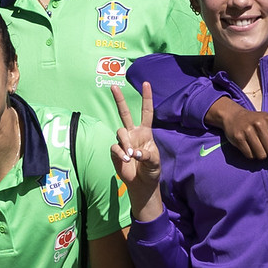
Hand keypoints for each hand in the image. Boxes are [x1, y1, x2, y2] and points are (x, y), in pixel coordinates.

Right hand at [111, 84, 161, 204]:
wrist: (142, 183)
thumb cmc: (151, 170)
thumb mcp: (154, 162)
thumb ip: (146, 155)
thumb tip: (134, 152)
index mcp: (146, 132)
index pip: (146, 112)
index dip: (147, 98)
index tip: (146, 83)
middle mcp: (133, 134)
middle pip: (125, 113)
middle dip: (119, 99)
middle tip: (113, 86)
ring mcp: (124, 142)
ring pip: (120, 132)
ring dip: (126, 143)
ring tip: (131, 156)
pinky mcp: (116, 151)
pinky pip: (115, 147)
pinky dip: (121, 153)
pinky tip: (126, 160)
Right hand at [217, 99, 267, 158]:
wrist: (234, 116)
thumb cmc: (257, 121)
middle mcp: (259, 124)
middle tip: (266, 147)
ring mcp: (248, 131)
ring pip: (261, 155)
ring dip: (261, 155)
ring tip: (258, 148)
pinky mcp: (238, 138)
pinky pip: (250, 156)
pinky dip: (251, 155)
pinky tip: (249, 148)